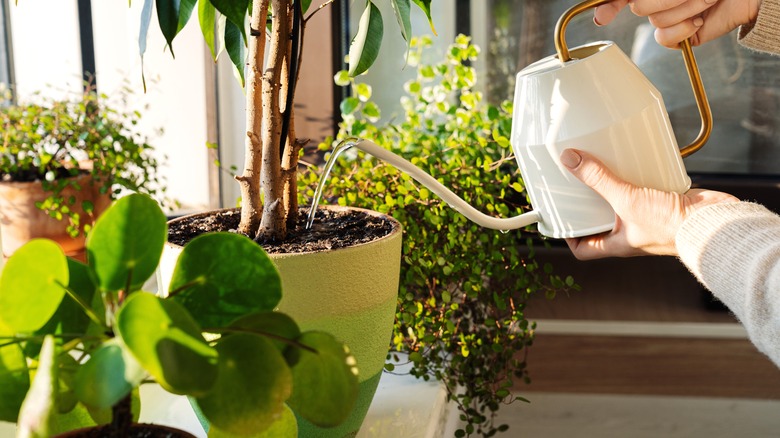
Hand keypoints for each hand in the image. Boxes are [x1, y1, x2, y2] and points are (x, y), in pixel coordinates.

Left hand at [559, 149, 738, 258]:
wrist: (714, 223)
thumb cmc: (672, 227)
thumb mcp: (626, 200)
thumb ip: (599, 180)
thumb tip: (570, 161)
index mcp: (618, 244)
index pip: (584, 249)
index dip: (569, 237)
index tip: (559, 218)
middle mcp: (631, 234)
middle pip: (601, 222)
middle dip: (588, 205)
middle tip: (575, 185)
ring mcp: (648, 219)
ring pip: (623, 204)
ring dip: (613, 187)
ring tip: (600, 167)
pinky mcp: (664, 203)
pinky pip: (645, 190)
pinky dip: (638, 176)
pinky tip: (632, 160)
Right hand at [594, 0, 761, 47]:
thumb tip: (623, 5)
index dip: (609, 6)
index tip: (603, 16)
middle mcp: (655, 1)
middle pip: (639, 7)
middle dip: (665, 0)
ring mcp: (667, 18)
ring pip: (656, 21)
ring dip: (684, 8)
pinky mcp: (678, 36)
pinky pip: (664, 39)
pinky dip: (683, 29)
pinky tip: (698, 19)